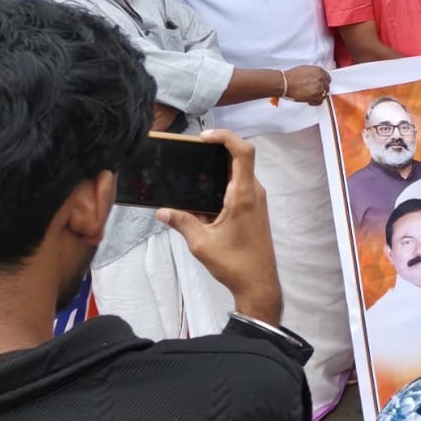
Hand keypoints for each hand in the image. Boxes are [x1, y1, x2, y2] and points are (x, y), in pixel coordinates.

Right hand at [157, 130, 282, 323]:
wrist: (258, 283)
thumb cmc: (234, 263)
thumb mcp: (201, 243)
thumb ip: (181, 222)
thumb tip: (161, 211)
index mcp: (244, 195)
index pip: (243, 152)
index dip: (226, 137)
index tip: (205, 137)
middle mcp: (254, 192)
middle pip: (240, 158)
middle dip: (218, 149)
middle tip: (193, 150)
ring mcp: (256, 200)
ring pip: (239, 172)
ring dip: (220, 167)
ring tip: (194, 167)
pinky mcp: (254, 208)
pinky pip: (240, 186)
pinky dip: (223, 182)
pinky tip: (203, 192)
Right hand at [282, 64, 330, 104]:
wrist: (286, 83)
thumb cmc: (292, 76)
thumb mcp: (305, 69)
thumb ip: (314, 72)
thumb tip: (316, 76)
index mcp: (319, 71)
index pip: (328, 77)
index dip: (324, 81)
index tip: (322, 84)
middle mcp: (320, 79)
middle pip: (326, 86)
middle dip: (322, 88)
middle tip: (316, 90)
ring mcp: (319, 88)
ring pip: (324, 94)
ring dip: (319, 95)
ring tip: (312, 95)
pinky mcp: (315, 97)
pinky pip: (320, 101)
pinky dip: (316, 102)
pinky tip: (311, 100)